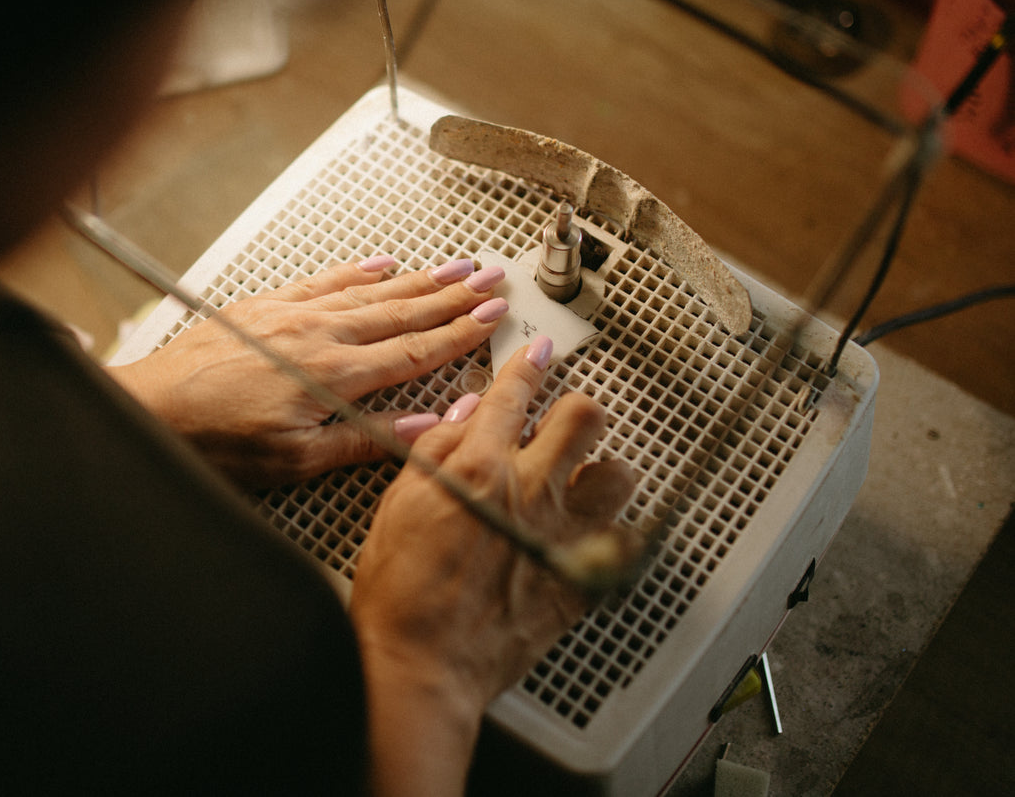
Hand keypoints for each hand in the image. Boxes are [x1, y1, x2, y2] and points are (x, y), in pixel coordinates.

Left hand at [107, 256, 509, 487]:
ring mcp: (289, 313)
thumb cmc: (215, 442)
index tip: (494, 318)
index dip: (459, 333)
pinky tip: (379, 262)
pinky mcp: (263, 306)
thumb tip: (427, 428)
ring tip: (454, 265)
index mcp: (332, 375)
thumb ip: (365, 439)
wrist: (151, 412)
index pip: (413, 350)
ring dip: (416, 277)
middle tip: (492, 278)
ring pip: (368, 289)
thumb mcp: (296, 461)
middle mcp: (316, 334)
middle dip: (452, 294)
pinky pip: (323, 280)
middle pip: (401, 309)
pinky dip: (357, 271)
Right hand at [349, 338, 636, 796]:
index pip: (514, 395)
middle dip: (576, 410)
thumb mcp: (398, 503)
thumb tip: (468, 415)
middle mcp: (531, 494)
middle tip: (564, 422)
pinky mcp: (582, 581)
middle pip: (584, 419)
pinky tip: (588, 538)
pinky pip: (621, 541)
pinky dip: (608, 533)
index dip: (529, 366)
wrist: (421, 666)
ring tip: (583, 483)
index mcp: (480, 468)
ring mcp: (563, 538)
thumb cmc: (400, 594)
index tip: (541, 353)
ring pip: (618, 476)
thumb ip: (438, 450)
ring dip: (603, 472)